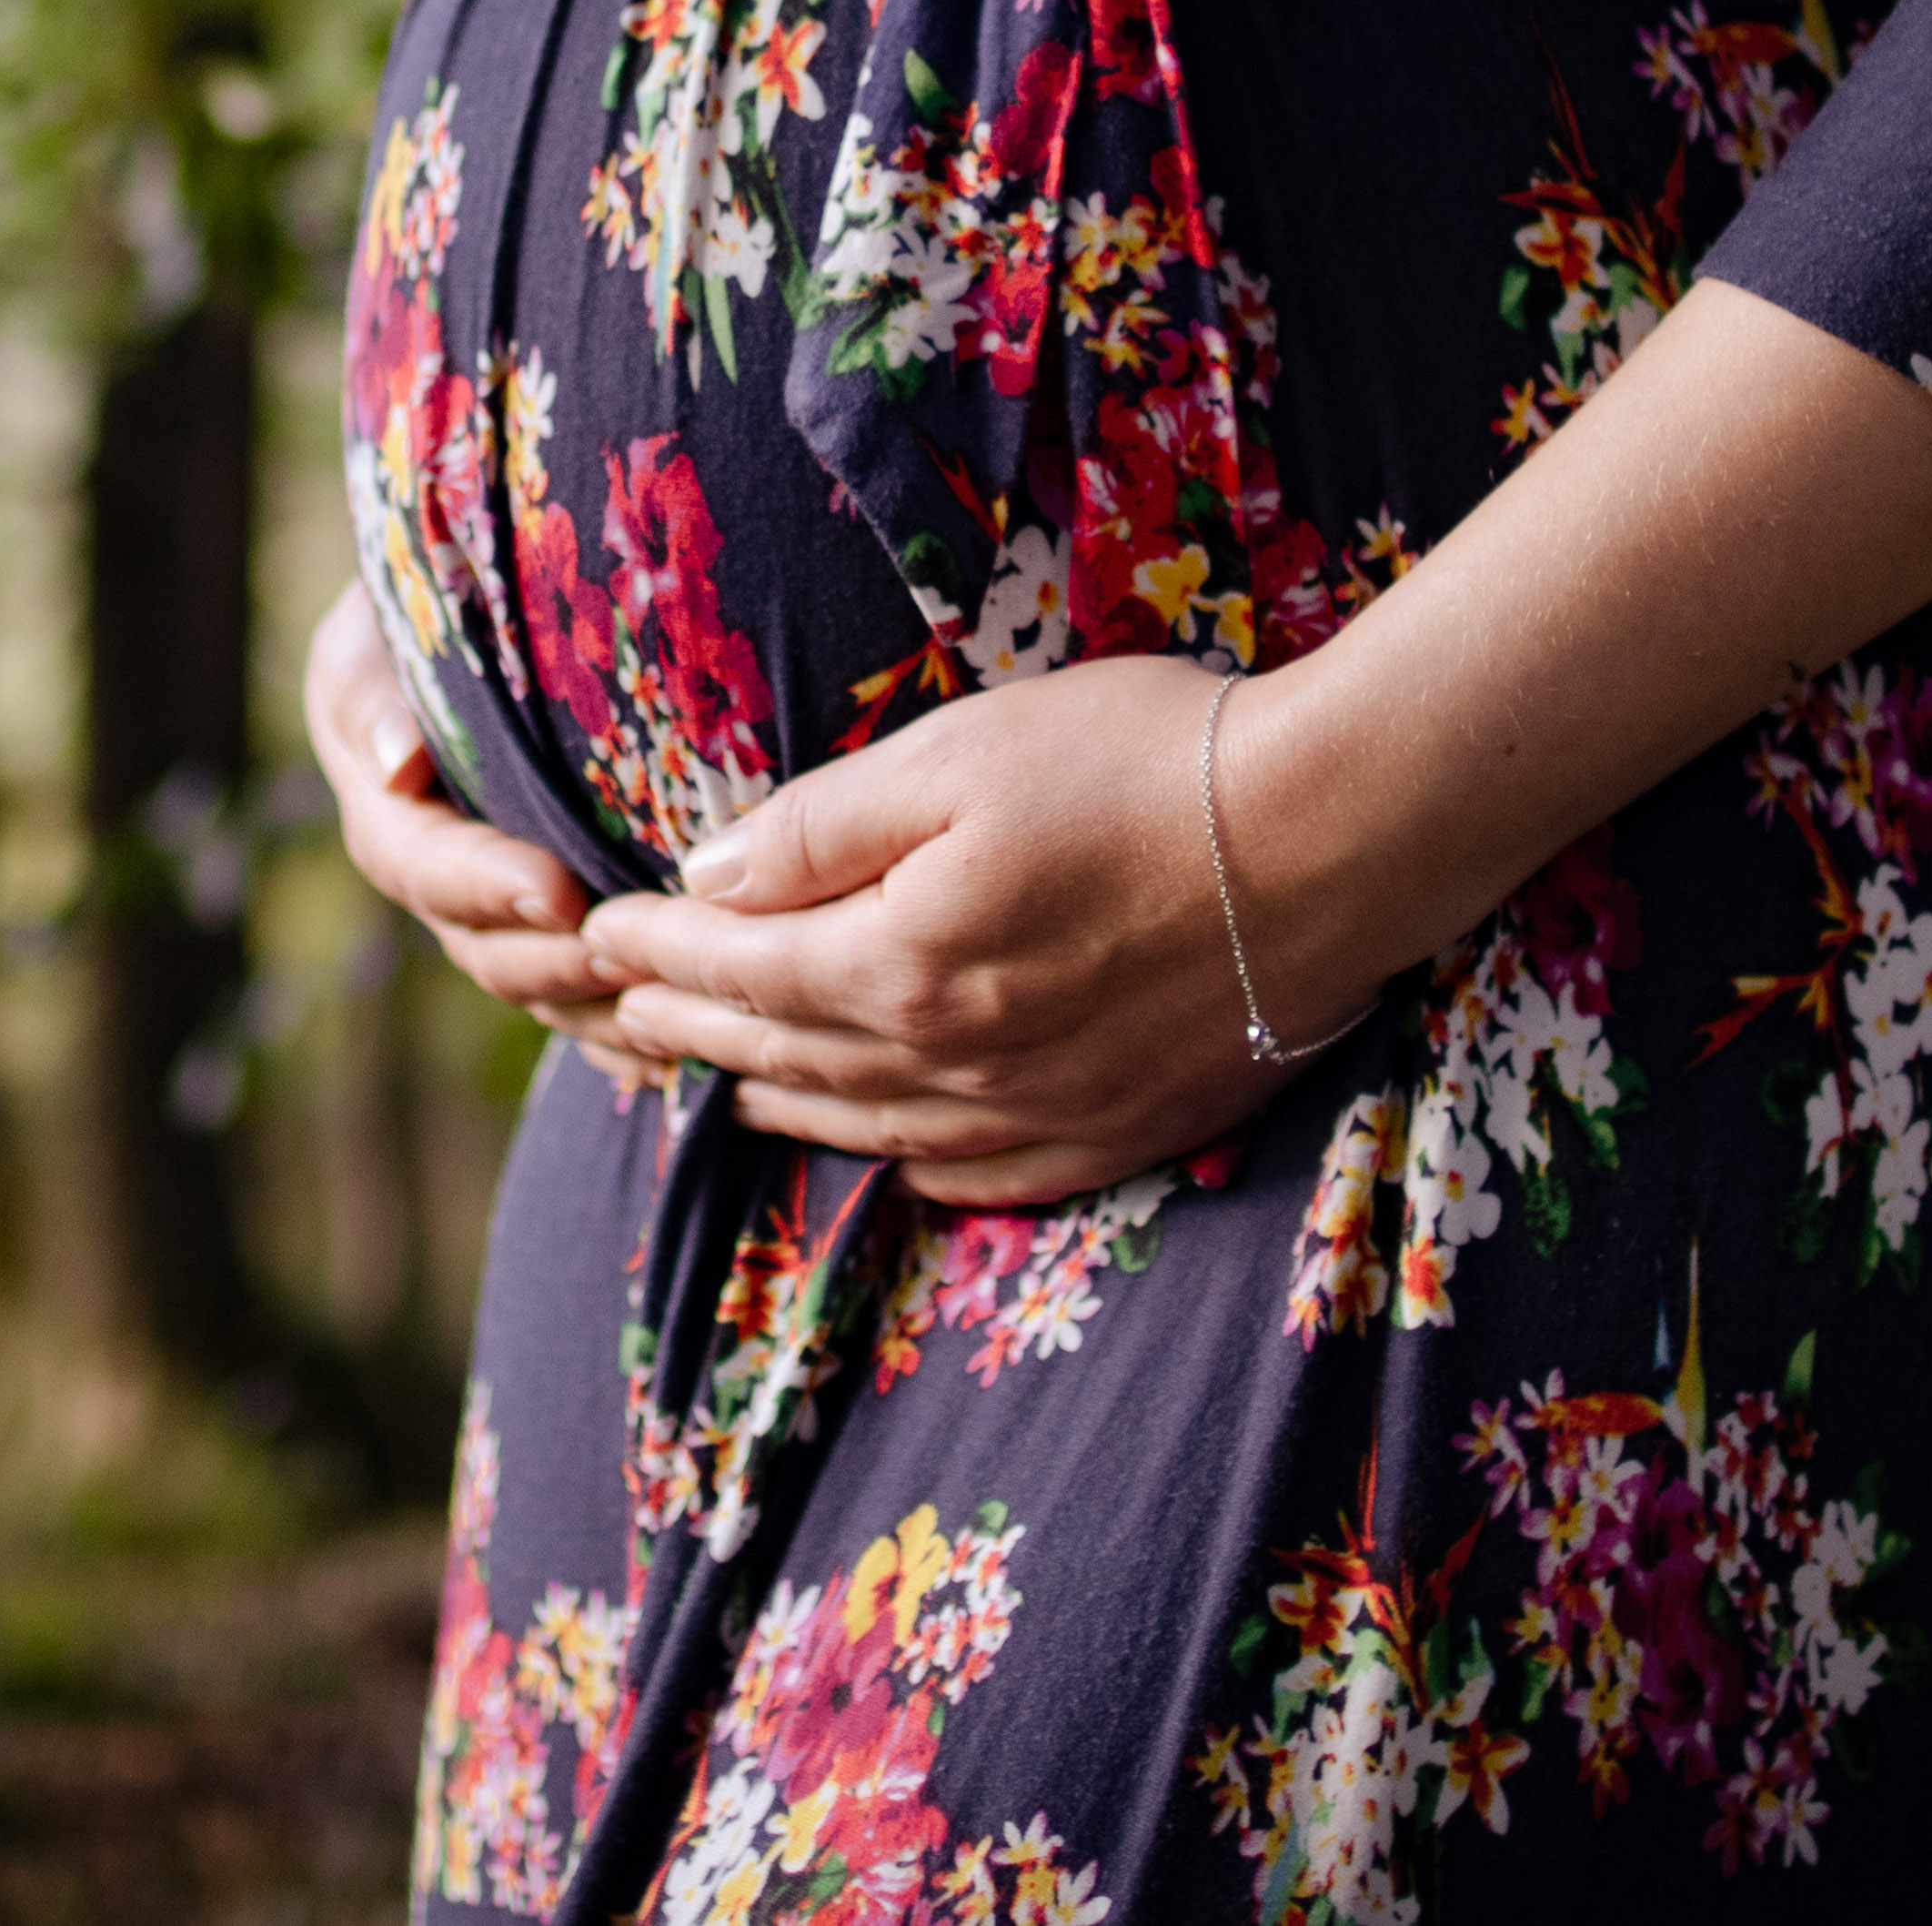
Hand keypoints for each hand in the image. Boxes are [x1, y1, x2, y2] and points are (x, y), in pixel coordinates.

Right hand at [305, 577, 653, 1068]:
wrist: (479, 607)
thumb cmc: (427, 598)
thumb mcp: (378, 627)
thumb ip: (375, 691)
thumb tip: (395, 762)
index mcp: (388, 812)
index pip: (424, 865)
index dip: (487, 885)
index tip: (557, 891)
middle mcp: (442, 882)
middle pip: (489, 948)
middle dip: (562, 961)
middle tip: (639, 955)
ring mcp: (498, 917)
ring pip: (542, 988)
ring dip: (603, 1007)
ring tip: (677, 1006)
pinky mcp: (556, 932)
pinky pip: (584, 1006)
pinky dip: (624, 1036)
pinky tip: (683, 1055)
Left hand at [577, 654, 1376, 1206]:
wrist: (1336, 838)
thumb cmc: (1146, 762)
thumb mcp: (959, 754)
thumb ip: (822, 823)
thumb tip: (708, 873)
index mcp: (899, 963)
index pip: (737, 966)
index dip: (655, 947)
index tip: (596, 931)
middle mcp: (952, 1063)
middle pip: (786, 1056)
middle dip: (694, 1027)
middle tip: (629, 1011)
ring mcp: (1037, 1112)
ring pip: (868, 1128)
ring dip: (780, 1102)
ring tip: (724, 1080)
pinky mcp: (1116, 1132)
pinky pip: (977, 1178)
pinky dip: (908, 1163)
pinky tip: (887, 1151)